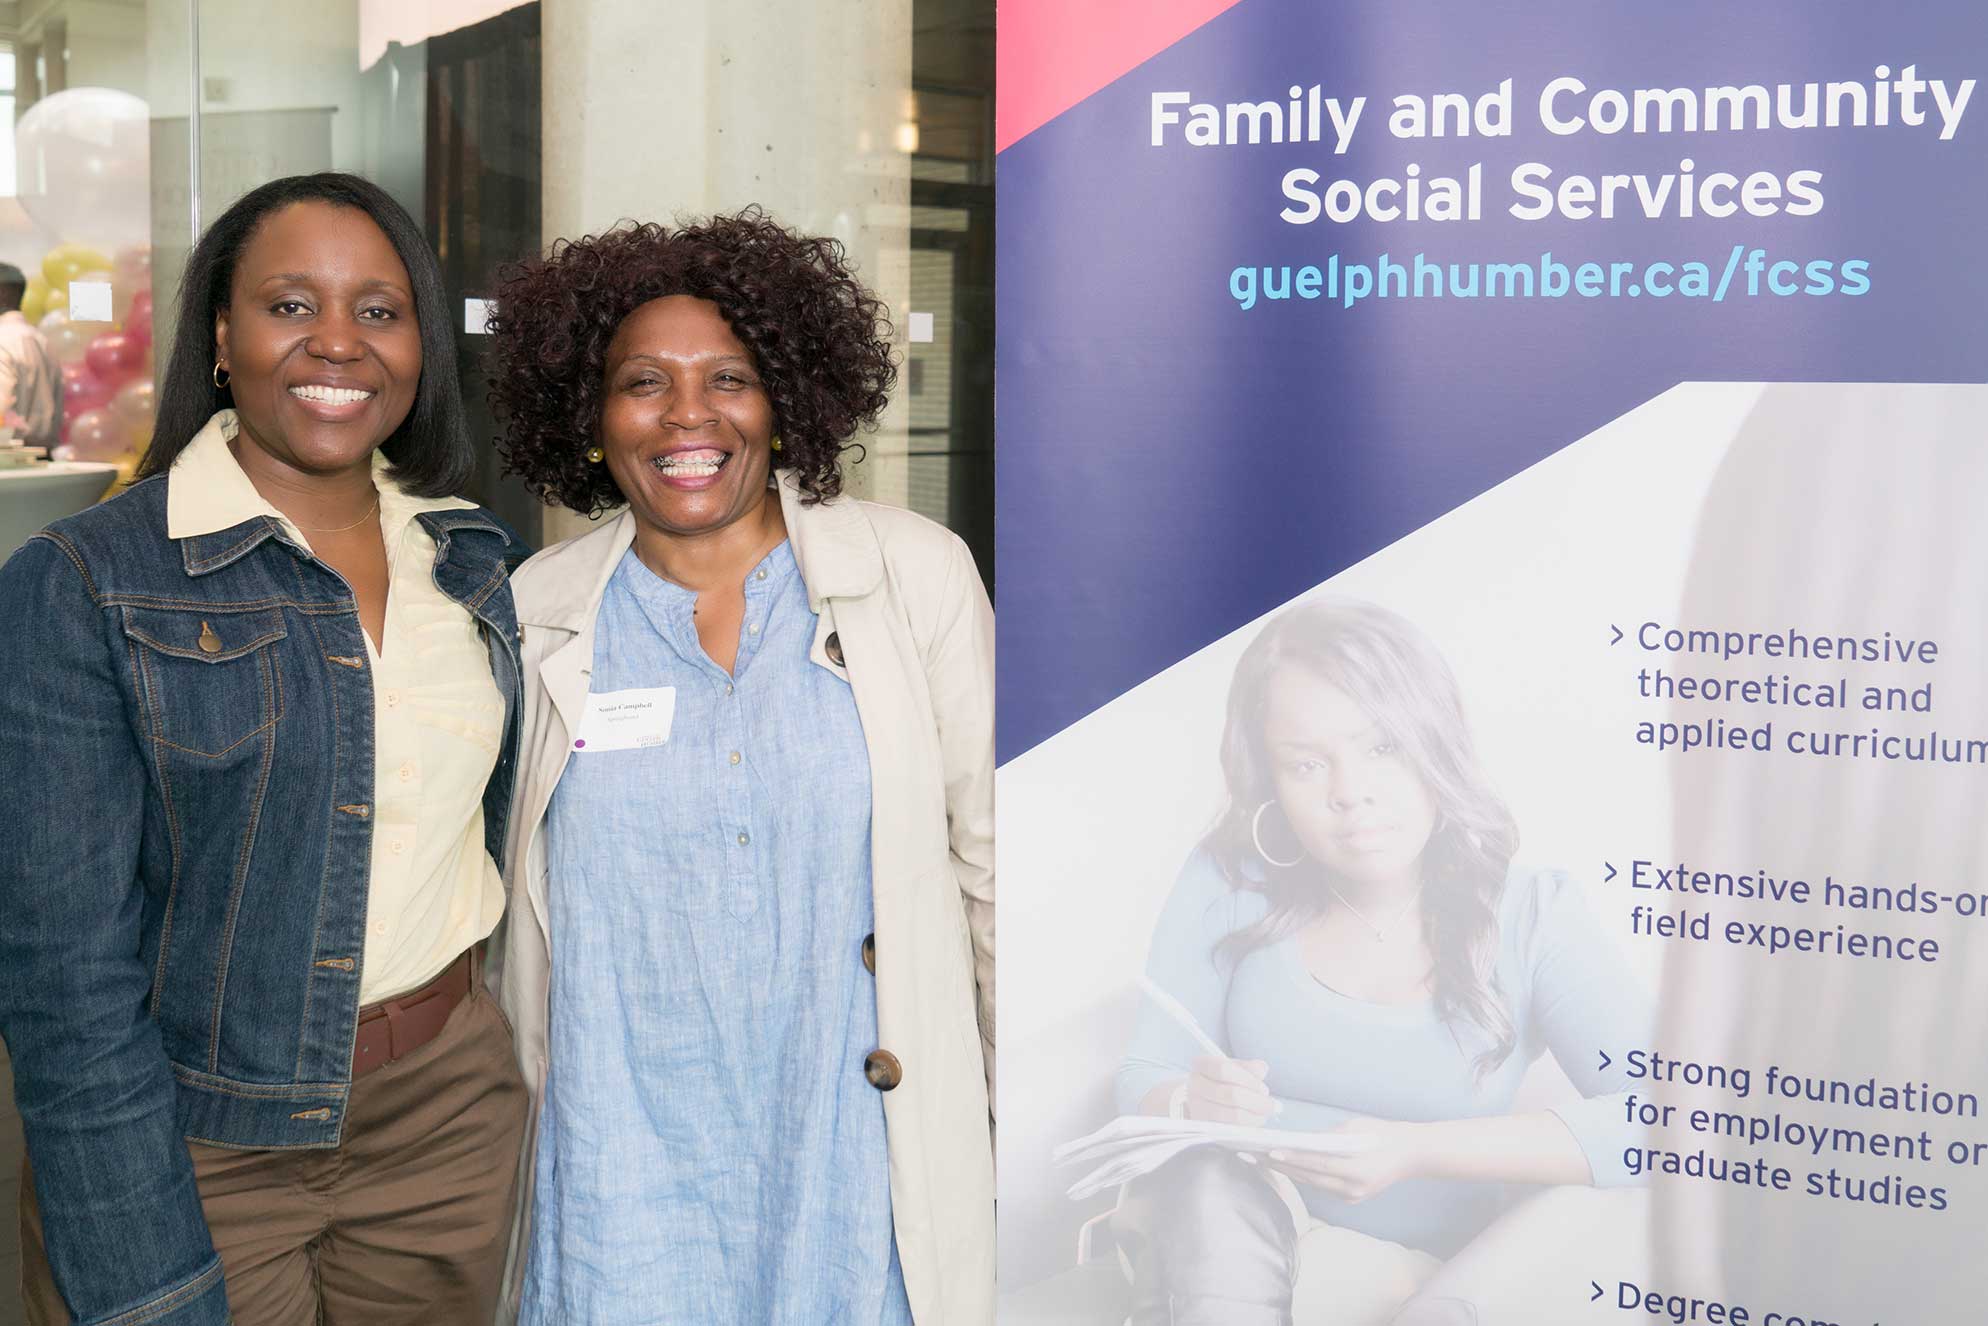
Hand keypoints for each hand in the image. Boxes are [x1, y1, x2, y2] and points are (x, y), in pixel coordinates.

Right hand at [1183, 1055, 1279, 1125]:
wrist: (1205, 1100)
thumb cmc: (1224, 1081)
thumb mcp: (1236, 1069)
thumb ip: (1249, 1068)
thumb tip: (1262, 1068)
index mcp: (1202, 1064)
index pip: (1224, 1069)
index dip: (1248, 1080)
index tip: (1264, 1089)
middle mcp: (1195, 1085)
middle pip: (1231, 1094)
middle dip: (1257, 1101)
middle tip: (1272, 1105)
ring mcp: (1197, 1107)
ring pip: (1232, 1114)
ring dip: (1255, 1115)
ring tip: (1265, 1113)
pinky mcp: (1205, 1126)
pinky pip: (1231, 1129)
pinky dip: (1248, 1126)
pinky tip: (1256, 1121)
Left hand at [1269, 1117, 1422, 1202]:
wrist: (1410, 1154)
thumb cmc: (1381, 1133)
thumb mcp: (1355, 1127)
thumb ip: (1328, 1136)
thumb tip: (1299, 1141)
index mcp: (1355, 1169)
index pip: (1316, 1163)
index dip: (1292, 1158)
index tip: (1269, 1152)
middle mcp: (1352, 1187)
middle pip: (1309, 1177)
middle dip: (1280, 1166)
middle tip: (1254, 1156)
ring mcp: (1351, 1196)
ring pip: (1312, 1184)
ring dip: (1287, 1172)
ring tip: (1262, 1161)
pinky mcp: (1351, 1198)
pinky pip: (1321, 1186)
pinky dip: (1303, 1176)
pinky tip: (1284, 1167)